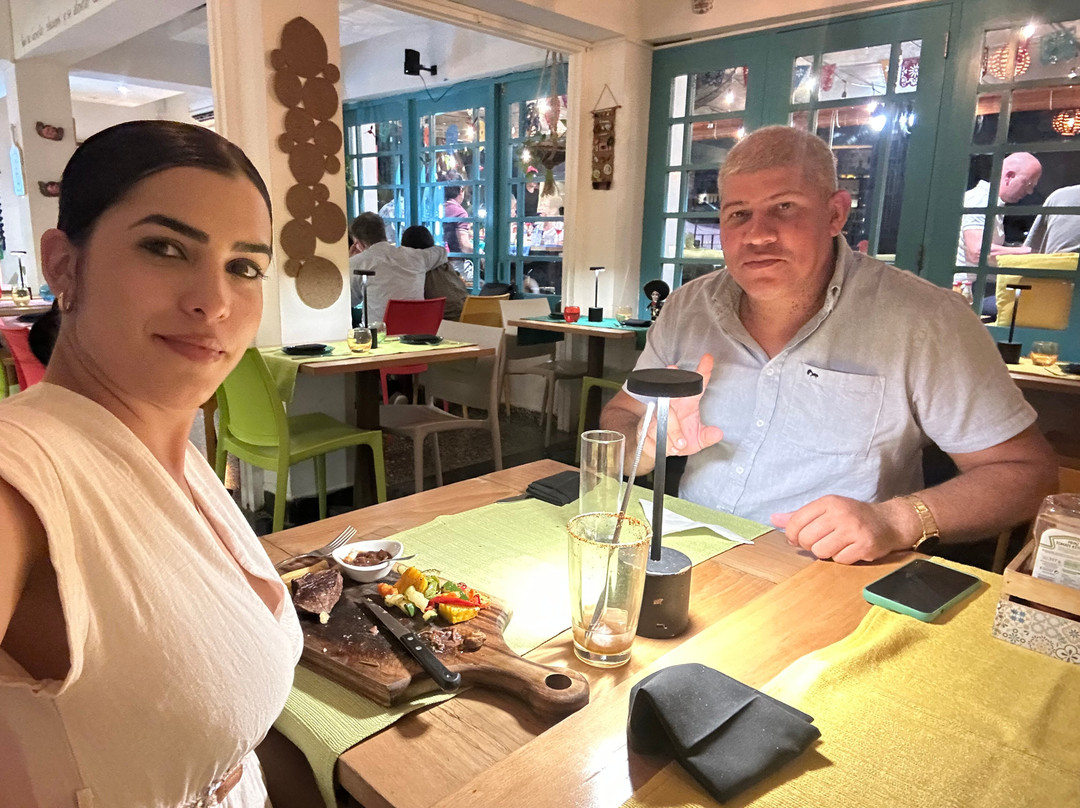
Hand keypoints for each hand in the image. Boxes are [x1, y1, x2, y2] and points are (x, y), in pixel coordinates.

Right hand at [643, 354, 723, 458]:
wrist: (657, 451)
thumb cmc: (678, 441)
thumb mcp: (697, 441)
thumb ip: (707, 437)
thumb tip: (718, 433)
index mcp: (686, 404)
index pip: (696, 386)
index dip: (703, 372)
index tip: (708, 358)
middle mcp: (671, 405)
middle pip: (673, 391)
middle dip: (674, 383)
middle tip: (675, 374)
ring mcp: (656, 414)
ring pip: (664, 417)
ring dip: (673, 432)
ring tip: (680, 444)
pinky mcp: (644, 425)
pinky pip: (652, 431)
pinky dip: (662, 442)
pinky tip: (667, 447)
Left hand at [772, 495, 917, 563]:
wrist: (889, 522)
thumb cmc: (853, 516)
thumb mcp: (826, 510)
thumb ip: (799, 516)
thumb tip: (773, 519)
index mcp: (828, 502)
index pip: (796, 521)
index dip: (792, 535)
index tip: (796, 539)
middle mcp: (840, 513)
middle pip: (806, 539)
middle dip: (810, 545)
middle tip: (821, 542)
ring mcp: (854, 530)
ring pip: (821, 552)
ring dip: (826, 553)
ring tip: (836, 545)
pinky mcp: (865, 545)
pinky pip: (840, 560)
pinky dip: (842, 558)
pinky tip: (850, 549)